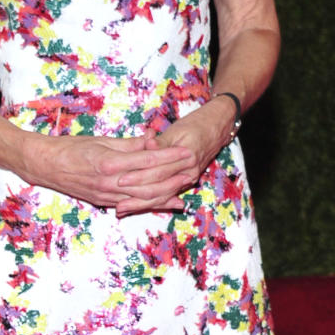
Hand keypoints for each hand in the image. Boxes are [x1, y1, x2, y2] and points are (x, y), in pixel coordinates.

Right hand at [32, 131, 194, 214]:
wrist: (46, 166)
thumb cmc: (71, 148)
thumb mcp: (101, 141)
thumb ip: (128, 144)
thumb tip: (152, 141)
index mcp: (109, 163)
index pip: (147, 160)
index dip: (169, 157)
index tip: (187, 151)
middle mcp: (110, 182)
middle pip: (150, 182)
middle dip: (174, 176)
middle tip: (193, 169)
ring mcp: (107, 195)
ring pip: (144, 198)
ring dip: (168, 193)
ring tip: (186, 187)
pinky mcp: (105, 202)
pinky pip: (134, 204)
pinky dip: (153, 204)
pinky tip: (170, 203)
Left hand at [113, 102, 236, 216]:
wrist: (217, 128)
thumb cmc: (196, 125)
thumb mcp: (177, 130)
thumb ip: (161, 141)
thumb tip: (147, 144)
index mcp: (186, 157)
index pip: (158, 170)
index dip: (138, 176)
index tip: (120, 179)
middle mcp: (188, 172)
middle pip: (159, 189)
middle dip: (136, 197)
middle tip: (117, 203)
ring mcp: (187, 179)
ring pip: (161, 197)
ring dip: (141, 205)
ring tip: (122, 210)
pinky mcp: (184, 182)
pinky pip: (166, 196)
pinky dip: (151, 203)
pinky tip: (136, 208)